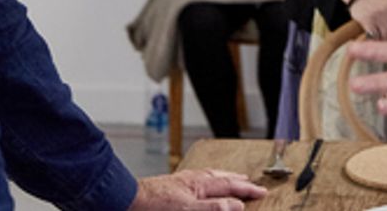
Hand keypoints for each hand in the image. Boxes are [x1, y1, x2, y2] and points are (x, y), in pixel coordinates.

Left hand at [129, 169, 266, 210]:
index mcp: (199, 184)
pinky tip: (198, 186)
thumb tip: (236, 205)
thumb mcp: (187, 210)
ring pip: (207, 178)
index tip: (261, 191)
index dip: (246, 189)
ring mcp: (180, 182)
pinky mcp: (170, 187)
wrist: (126, 200)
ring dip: (221, 178)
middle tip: (249, 181)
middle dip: (236, 180)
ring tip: (228, 178)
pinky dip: (204, 181)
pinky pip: (195, 180)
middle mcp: (191, 180)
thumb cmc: (153, 205)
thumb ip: (213, 207)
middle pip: (219, 177)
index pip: (229, 186)